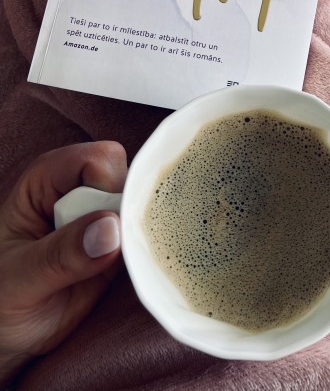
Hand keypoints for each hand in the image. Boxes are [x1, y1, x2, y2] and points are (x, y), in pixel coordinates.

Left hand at [0, 141, 126, 384]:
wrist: (8, 335)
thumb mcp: (20, 280)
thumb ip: (62, 254)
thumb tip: (112, 228)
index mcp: (47, 180)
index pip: (99, 161)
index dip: (109, 189)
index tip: (105, 230)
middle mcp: (79, 189)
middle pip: (129, 178)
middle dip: (129, 213)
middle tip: (110, 255)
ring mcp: (102, 215)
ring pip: (145, 204)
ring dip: (143, 234)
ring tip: (117, 269)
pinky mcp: (120, 241)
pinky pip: (149, 233)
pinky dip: (149, 250)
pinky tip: (133, 272)